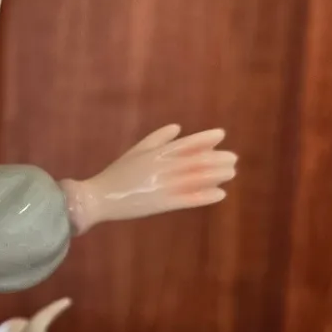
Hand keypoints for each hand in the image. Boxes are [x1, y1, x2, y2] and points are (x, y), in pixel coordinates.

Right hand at [61, 125, 236, 235]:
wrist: (99, 198)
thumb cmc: (117, 174)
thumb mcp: (136, 152)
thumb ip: (157, 139)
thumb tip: (177, 127)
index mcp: (155, 153)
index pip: (185, 143)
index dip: (204, 138)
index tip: (221, 135)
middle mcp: (162, 167)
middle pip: (195, 160)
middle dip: (216, 158)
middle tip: (233, 159)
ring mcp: (162, 185)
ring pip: (195, 178)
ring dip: (216, 175)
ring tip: (231, 172)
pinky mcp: (161, 204)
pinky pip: (188, 199)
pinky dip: (205, 196)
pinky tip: (220, 194)